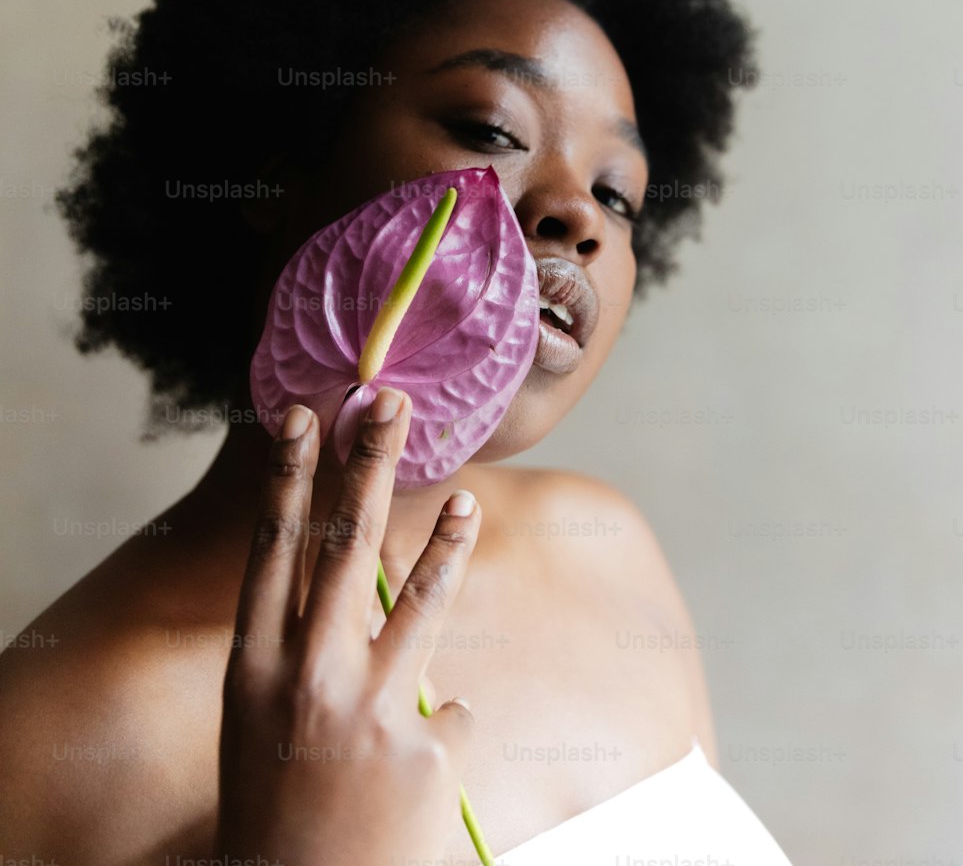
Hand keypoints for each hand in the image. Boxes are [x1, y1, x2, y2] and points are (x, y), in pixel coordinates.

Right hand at [215, 387, 481, 864]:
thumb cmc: (275, 801)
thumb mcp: (258, 720)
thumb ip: (300, 650)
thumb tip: (365, 594)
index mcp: (253, 667)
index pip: (274, 549)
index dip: (289, 476)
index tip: (304, 414)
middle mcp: (306, 677)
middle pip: (345, 546)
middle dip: (368, 464)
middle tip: (390, 400)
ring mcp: (368, 711)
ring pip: (416, 603)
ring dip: (445, 545)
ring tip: (468, 501)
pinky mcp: (424, 751)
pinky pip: (448, 715)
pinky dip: (438, 736)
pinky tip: (413, 782)